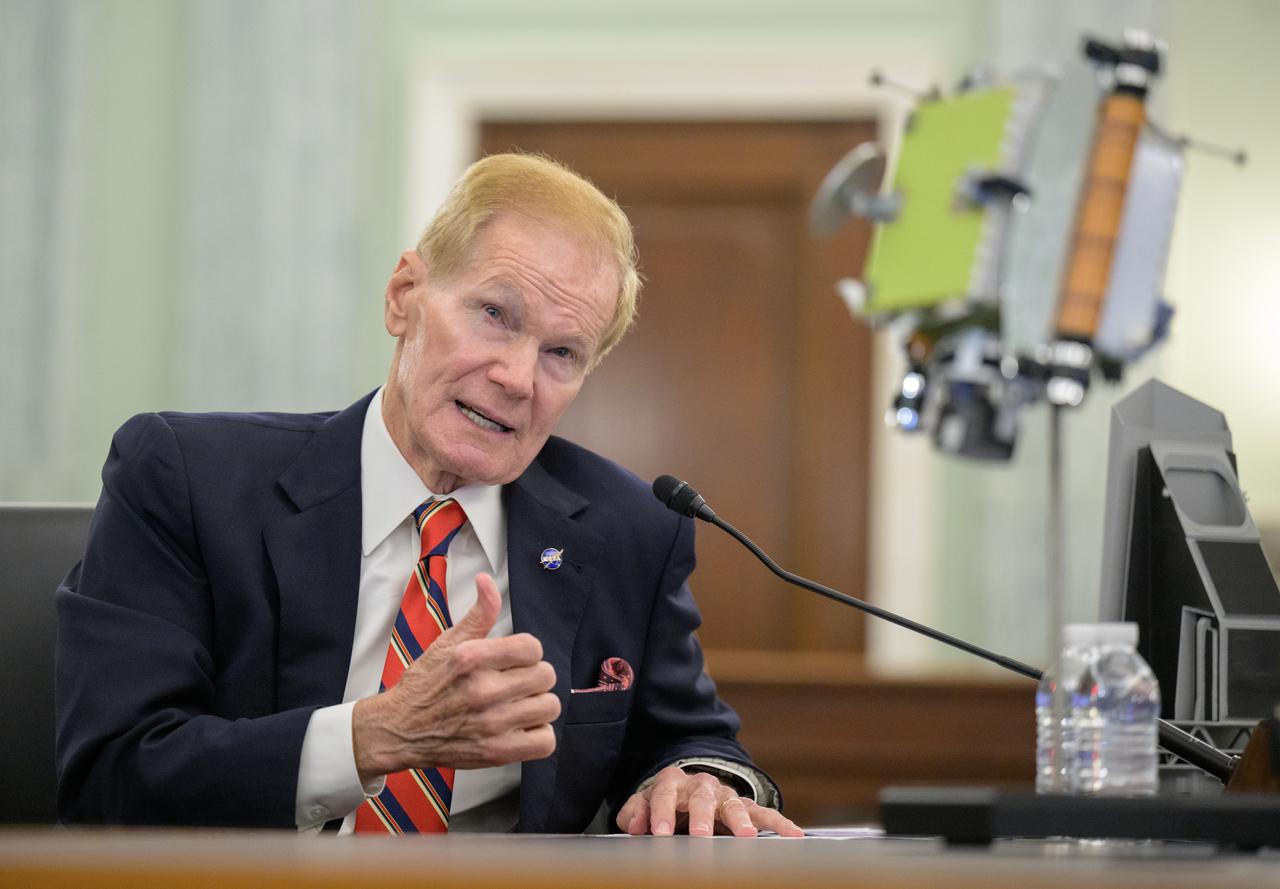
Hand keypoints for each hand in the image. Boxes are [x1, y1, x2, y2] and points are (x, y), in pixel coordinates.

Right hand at [352, 572, 559, 781]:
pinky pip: (545, 741)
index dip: (527, 653)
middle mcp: (483, 690)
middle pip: (545, 675)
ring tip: (519, 706)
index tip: (516, 661)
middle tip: (517, 684)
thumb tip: (486, 580)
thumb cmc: (426, 684)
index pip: (532, 647)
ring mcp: (491, 724)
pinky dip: (539, 735)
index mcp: (471, 658)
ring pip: (549, 706)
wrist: (400, 730)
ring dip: (538, 705)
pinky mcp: (497, 752)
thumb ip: (477, 614)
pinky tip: (522, 728)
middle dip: (534, 677)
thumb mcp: (447, 643)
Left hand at [616, 766, 803, 837]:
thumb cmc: (663, 803)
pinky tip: (794, 835)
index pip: (665, 793)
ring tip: (746, 838)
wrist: (687, 792)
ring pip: (735, 804)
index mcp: (673, 782)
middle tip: (700, 836)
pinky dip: (779, 824)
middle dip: (702, 817)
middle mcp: (701, 785)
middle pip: (702, 797)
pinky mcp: (745, 807)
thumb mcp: (643, 805)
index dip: (660, 812)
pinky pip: (764, 813)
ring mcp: (725, 795)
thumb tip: (635, 825)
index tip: (658, 833)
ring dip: (740, 821)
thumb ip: (635, 812)